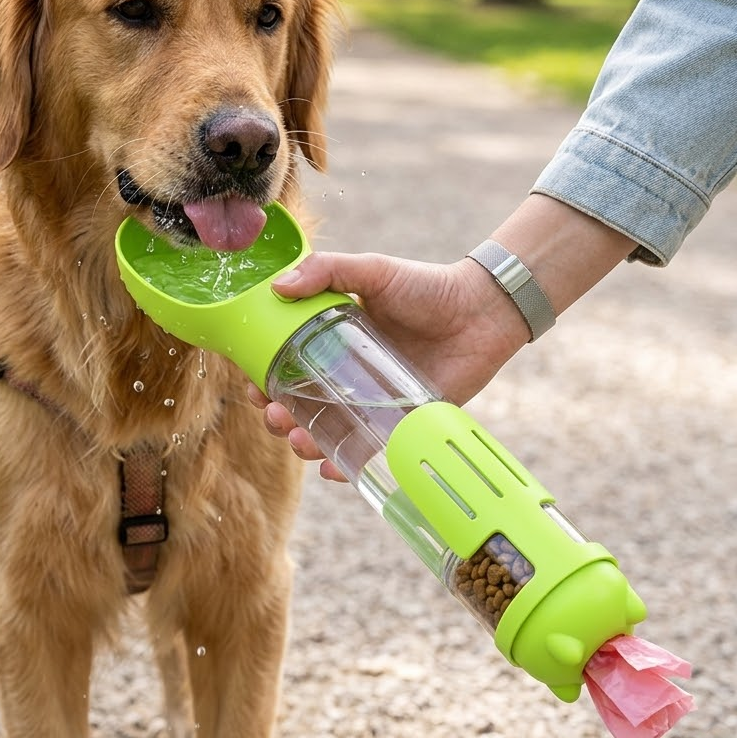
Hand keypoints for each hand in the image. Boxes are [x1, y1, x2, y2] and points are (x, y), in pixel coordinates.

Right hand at [246, 251, 529, 480]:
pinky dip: (345, 464)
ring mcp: (373, 401)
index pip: (287, 365)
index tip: (252, 388)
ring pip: (328, 431)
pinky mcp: (401, 424)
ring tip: (299, 441)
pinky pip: (367, 451)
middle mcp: (348, 374)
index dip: (265, 380)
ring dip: (305, 444)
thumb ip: (327, 272)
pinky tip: (331, 467)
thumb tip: (278, 287)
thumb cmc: (427, 286)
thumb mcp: (373, 270)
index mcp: (333, 339)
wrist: (484, 311)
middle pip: (301, 405)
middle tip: (275, 417)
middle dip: (280, 418)